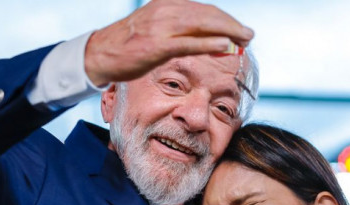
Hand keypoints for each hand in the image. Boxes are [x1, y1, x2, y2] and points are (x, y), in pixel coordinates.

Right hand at [85, 0, 253, 85]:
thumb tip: (200, 35)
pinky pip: (189, 43)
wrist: (100, 53)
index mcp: (167, 4)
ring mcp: (162, 27)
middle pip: (208, 14)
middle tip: (249, 35)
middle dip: (232, 24)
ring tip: (245, 39)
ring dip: (228, 31)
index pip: (203, 9)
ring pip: (202, 25)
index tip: (239, 29)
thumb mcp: (154, 27)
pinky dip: (209, 43)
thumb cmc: (128, 44)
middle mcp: (166, 10)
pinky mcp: (157, 46)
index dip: (225, 19)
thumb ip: (176, 29)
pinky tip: (225, 45)